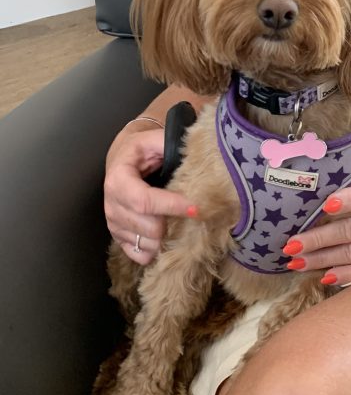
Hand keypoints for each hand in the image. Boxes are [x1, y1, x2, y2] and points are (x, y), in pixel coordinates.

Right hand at [104, 124, 195, 264]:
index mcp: (118, 178)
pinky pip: (137, 254)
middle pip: (148, 227)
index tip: (196, 208)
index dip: (171, 206)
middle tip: (188, 212)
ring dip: (166, 237)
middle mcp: (112, 204)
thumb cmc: (143, 149)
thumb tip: (194, 154)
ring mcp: (113, 222)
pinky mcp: (118, 236)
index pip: (144, 201)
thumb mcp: (154, 139)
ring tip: (177, 221)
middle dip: (172, 223)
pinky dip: (154, 250)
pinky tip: (164, 237)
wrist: (124, 157)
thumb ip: (169, 144)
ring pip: (146, 243)